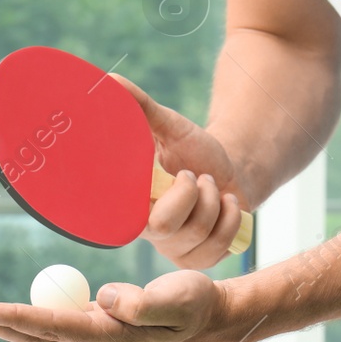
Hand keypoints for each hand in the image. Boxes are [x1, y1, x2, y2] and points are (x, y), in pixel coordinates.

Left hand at [0, 270, 238, 341]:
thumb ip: (142, 302)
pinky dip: (30, 319)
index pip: (53, 327)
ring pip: (41, 335)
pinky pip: (56, 326)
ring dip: (5, 324)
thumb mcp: (178, 299)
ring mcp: (96, 341)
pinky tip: (15, 313)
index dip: (16, 318)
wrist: (213, 321)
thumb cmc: (197, 305)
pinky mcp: (99, 331)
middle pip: (36, 336)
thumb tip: (103, 299)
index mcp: (111, 337)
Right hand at [114, 74, 249, 268]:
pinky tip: (226, 202)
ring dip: (214, 199)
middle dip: (190, 193)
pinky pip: (220, 244)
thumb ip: (139, 107)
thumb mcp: (169, 126)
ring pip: (198, 232)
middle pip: (164, 227)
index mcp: (130, 204)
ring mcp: (175, 249)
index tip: (170, 177)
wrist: (229, 170)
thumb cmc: (192, 150)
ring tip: (211, 184)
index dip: (144, 202)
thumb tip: (109, 82)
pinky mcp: (202, 259)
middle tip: (195, 175)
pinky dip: (231, 216)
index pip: (121, 219)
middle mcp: (148, 233)